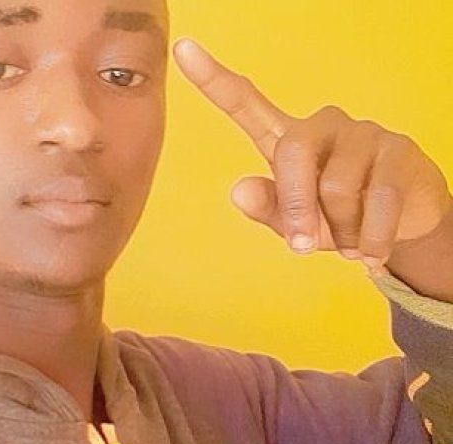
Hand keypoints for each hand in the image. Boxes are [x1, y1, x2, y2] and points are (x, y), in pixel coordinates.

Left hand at [173, 38, 452, 273]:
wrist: (402, 223)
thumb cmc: (335, 219)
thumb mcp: (294, 223)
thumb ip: (268, 208)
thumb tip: (239, 191)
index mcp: (284, 139)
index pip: (245, 103)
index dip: (212, 78)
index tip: (182, 50)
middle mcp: (320, 125)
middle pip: (292, 155)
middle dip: (296, 209)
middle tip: (300, 247)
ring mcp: (362, 132)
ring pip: (337, 186)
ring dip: (340, 231)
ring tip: (350, 244)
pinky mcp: (398, 149)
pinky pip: (378, 200)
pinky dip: (370, 237)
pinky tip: (371, 252)